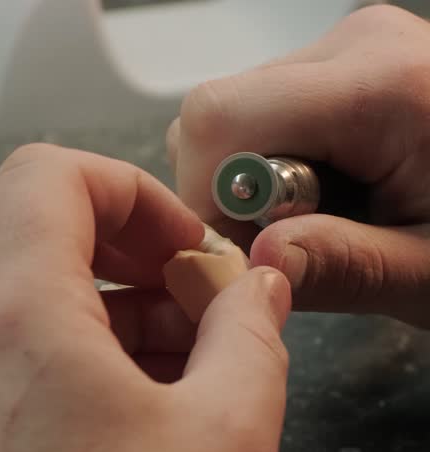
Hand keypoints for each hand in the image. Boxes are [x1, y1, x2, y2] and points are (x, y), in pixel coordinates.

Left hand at [0, 144, 291, 451]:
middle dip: (91, 231)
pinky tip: (117, 407)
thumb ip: (247, 335)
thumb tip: (249, 286)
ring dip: (69, 292)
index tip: (183, 249)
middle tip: (165, 286)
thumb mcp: (230, 441)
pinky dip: (41, 346)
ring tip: (161, 357)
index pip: (44, 175)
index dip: (128, 188)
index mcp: (14, 321)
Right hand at [167, 4, 429, 326]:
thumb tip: (256, 262)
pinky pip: (267, 109)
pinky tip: (338, 192)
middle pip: (217, 114)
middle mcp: (360, 45)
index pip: (218, 119)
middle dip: (232, 190)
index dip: (207, 192)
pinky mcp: (351, 60)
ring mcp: (354, 45)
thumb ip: (343, 267)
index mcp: (384, 88)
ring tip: (333, 218)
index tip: (249, 248)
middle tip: (301, 241)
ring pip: (234, 113)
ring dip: (255, 181)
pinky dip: (278, 163)